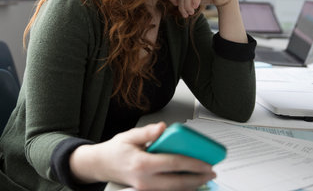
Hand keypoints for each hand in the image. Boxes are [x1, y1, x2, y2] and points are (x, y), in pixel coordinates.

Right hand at [69, 122, 215, 189]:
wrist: (101, 165)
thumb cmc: (115, 150)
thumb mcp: (130, 135)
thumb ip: (148, 132)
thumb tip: (163, 128)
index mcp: (142, 164)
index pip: (174, 164)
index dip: (193, 164)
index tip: (206, 163)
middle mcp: (145, 180)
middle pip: (178, 183)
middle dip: (198, 178)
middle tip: (211, 172)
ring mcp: (146, 189)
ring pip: (175, 190)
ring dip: (192, 185)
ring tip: (204, 176)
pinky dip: (181, 187)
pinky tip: (190, 181)